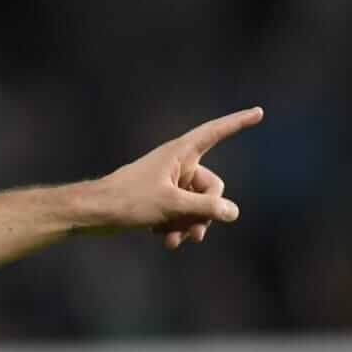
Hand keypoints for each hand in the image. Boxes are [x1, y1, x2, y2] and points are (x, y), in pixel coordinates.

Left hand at [93, 106, 261, 249]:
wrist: (92, 214)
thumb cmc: (128, 201)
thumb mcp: (172, 204)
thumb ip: (205, 207)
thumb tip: (233, 212)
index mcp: (180, 153)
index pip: (215, 132)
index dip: (237, 123)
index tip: (259, 111)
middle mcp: (176, 164)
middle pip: (211, 186)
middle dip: (206, 211)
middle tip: (196, 233)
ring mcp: (168, 182)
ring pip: (196, 204)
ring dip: (190, 223)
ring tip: (177, 240)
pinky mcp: (158, 199)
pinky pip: (180, 212)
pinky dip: (175, 226)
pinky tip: (163, 239)